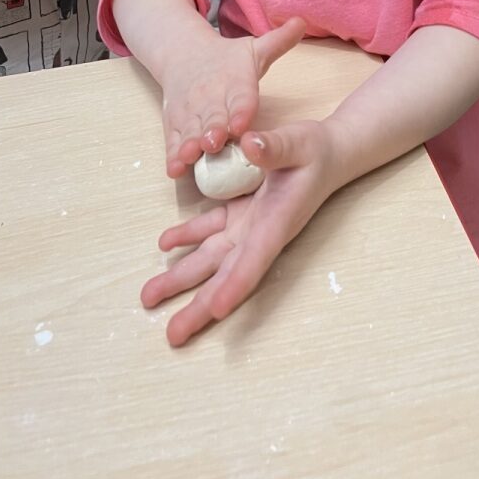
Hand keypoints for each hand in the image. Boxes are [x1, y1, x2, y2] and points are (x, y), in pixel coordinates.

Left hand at [141, 120, 338, 345]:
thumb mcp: (300, 143)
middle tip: (172, 335)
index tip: (216, 310)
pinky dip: (186, 237)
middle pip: (226, 275)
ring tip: (149, 298)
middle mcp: (260, 233)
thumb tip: (250, 144)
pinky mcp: (240, 213)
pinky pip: (209, 230)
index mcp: (277, 222)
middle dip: (199, 306)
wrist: (328, 155)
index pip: (255, 260)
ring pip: (210, 258)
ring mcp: (248, 226)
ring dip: (180, 277)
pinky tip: (164, 244)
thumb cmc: (317, 150)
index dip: (236, 285)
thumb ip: (275, 147)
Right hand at [159, 17, 305, 178]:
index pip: (240, 96)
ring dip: (191, 143)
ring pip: (190, 130)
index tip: (241, 123)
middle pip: (213, 116)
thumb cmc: (227, 59)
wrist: (183, 54)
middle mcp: (211, 97)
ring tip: (192, 155)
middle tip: (215, 142)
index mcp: (235, 81)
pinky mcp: (175, 123)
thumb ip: (279, 41)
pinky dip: (173, 154)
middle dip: (213, 130)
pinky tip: (175, 169)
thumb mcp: (255, 48)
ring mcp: (190, 112)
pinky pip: (173, 140)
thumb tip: (302, 21)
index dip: (241, 110)